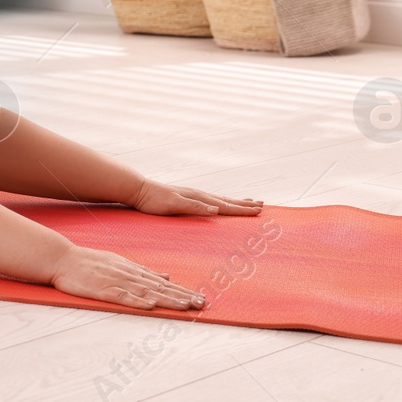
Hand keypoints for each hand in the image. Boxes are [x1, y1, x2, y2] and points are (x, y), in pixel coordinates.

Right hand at [49, 245, 204, 309]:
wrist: (64, 258)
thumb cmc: (90, 263)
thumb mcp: (120, 263)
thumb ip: (143, 272)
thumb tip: (166, 277)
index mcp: (134, 270)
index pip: (163, 283)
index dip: (182, 291)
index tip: (200, 298)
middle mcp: (129, 275)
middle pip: (160, 289)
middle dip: (183, 296)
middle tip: (202, 304)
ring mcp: (116, 282)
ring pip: (147, 293)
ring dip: (167, 300)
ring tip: (186, 306)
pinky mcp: (103, 290)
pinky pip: (123, 297)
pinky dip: (137, 301)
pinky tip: (150, 306)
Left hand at [131, 180, 262, 216]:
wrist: (139, 190)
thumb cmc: (155, 200)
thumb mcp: (175, 205)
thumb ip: (195, 206)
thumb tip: (216, 208)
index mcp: (199, 198)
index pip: (226, 205)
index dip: (243, 209)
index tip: (259, 210)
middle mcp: (199, 195)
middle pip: (227, 201)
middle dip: (244, 205)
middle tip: (262, 205)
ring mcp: (193, 196)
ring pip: (220, 199)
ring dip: (235, 202)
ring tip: (248, 201)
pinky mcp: (187, 198)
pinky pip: (210, 201)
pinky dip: (221, 203)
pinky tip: (220, 205)